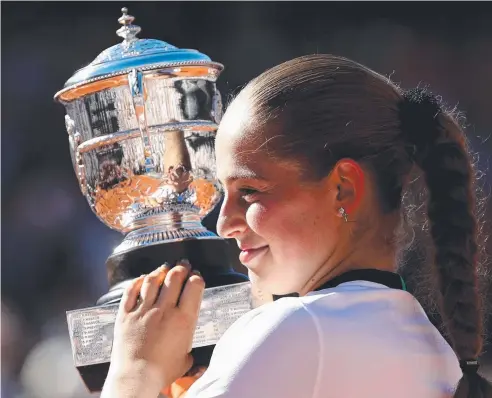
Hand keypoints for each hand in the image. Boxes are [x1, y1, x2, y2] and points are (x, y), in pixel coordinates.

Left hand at [102, 260, 204, 397]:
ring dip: (160, 271)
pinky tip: (142, 278)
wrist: (136, 378)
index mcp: (183, 320)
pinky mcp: (126, 314)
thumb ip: (189, 350)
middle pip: (174, 278)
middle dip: (181, 268)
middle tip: (183, 265)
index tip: (196, 276)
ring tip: (165, 268)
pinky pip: (131, 291)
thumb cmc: (161, 372)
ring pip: (153, 281)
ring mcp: (143, 310)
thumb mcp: (185, 360)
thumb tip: (190, 352)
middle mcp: (164, 310)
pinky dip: (137, 282)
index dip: (197, 278)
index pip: (194, 287)